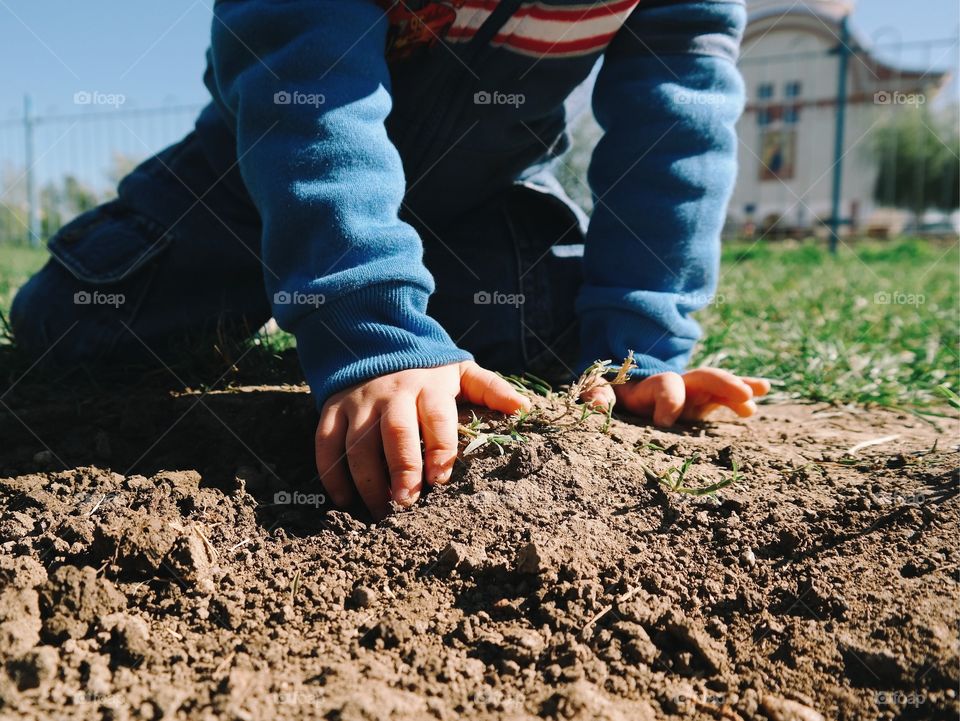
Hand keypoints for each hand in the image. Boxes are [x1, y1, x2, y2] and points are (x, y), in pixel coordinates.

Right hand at [315, 361, 529, 519]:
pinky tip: (343, 500)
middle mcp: (392, 392)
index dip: (440, 448)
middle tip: (406, 503)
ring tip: (380, 512)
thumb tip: (524, 408)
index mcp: (428, 385)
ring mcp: (359, 401)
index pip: (436, 417)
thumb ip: (490, 389)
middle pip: (396, 432)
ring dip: (367, 480)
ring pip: (358, 443)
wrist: (376, 341)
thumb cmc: (427, 371)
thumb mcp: (460, 371)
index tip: (441, 479)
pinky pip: (326, 442)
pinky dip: (331, 473)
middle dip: (402, 469)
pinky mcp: (333, 409)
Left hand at [581, 367, 769, 426]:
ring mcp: (693, 394)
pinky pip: (726, 398)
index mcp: (650, 385)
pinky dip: (744, 395)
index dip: (669, 402)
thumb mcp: (599, 392)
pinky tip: (762, 393)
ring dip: (739, 389)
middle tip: (744, 396)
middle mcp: (677, 385)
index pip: (666, 386)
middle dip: (723, 384)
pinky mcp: (703, 405)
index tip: (665, 425)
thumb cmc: (610, 394)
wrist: (620, 386)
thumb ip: (596, 395)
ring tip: (757, 398)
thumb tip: (593, 406)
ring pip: (719, 385)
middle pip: (703, 377)